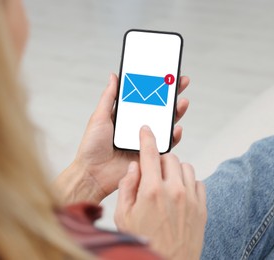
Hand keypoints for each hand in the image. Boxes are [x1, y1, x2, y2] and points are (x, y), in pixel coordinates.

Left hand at [55, 74, 189, 203]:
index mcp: (125, 117)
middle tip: (181, 82)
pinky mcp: (149, 154)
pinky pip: (166, 145)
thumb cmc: (92, 147)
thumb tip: (114, 76)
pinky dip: (174, 137)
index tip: (165, 74)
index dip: (155, 86)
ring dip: (176, 113)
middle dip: (171, 95)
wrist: (92, 173)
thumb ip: (108, 97)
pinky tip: (176, 128)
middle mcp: (137, 127)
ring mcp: (144, 140)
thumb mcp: (99, 117)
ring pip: (165, 125)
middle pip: (158, 109)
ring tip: (182, 102)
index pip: (144, 98)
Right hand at [114, 126, 206, 259]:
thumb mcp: (123, 216)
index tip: (147, 130)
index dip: (147, 138)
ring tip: (165, 182)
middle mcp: (173, 190)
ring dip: (174, 169)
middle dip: (160, 158)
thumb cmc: (143, 241)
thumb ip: (126, 187)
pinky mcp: (201, 208)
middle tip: (152, 169)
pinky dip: (188, 182)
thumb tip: (133, 167)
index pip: (149, 153)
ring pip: (186, 167)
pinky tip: (179, 193)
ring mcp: (190, 199)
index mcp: (151, 190)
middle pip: (170, 157)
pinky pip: (198, 182)